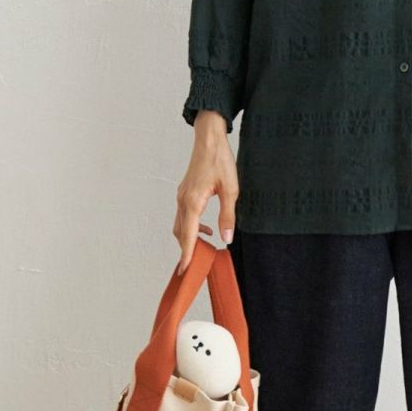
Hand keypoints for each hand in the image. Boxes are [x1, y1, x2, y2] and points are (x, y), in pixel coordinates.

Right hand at [173, 111, 238, 272]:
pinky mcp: (184, 192)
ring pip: (180, 225)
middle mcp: (183, 201)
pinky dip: (191, 227)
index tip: (184, 271)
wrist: (209, 139)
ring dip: (189, 238)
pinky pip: (183, 216)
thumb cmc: (220, 160)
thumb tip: (227, 240)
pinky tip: (207, 229)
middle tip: (198, 264)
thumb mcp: (231, 190)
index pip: (188, 235)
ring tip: (206, 247)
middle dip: (187, 250)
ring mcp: (181, 196)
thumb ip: (228, 216)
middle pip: (180, 233)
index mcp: (193, 202)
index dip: (187, 255)